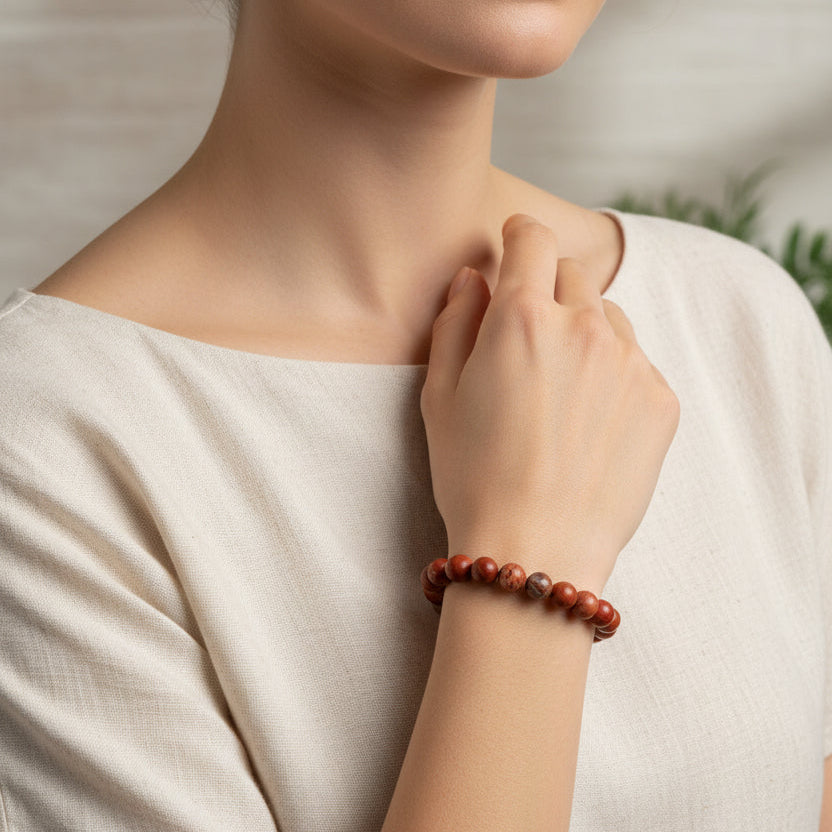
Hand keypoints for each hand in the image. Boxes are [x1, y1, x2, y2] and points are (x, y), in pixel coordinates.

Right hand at [420, 213, 679, 591]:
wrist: (534, 550)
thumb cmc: (473, 476)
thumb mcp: (438, 396)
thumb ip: (455, 322)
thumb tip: (474, 278)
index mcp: (522, 319)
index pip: (532, 241)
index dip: (521, 235)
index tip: (518, 242)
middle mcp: (585, 329)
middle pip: (574, 276)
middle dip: (550, 291)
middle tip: (529, 338)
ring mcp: (631, 365)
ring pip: (610, 318)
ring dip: (585, 333)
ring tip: (561, 390)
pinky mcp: (660, 401)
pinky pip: (637, 363)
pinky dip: (613, 375)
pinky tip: (588, 422)